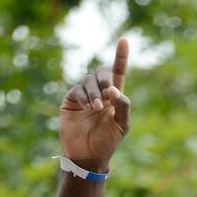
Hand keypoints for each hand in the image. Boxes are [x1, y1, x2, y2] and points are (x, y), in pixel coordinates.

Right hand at [59, 37, 130, 166]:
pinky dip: (84, 97)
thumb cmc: (107, 142)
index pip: (118, 73)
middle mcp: (100, 92)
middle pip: (102, 73)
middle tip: (108, 94)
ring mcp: (84, 95)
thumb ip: (123, 106)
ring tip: (97, 108)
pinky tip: (88, 108)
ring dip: (95, 92)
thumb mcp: (121, 126)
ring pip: (89, 82)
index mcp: (115, 97)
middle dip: (105, 80)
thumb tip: (115, 88)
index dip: (121, 56)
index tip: (124, 40)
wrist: (88, 156)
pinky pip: (77, 90)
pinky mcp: (71, 100)